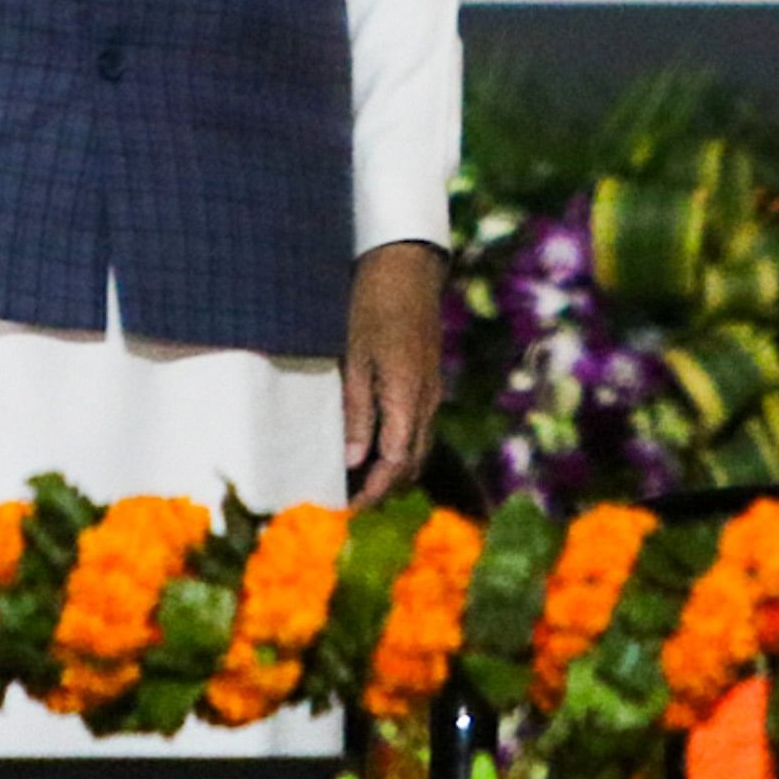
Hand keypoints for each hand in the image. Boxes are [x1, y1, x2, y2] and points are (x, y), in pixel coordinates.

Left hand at [343, 241, 446, 509]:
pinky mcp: (427, 384)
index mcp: (407, 397)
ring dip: (392, 472)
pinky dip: (398, 450)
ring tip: (357, 482)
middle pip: (412, 464)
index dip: (373, 492)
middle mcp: (426, 401)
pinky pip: (418, 430)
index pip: (396, 463)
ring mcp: (431, 393)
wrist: (407, 268)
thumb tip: (354, 460)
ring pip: (418, 449)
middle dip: (383, 489)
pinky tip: (372, 448)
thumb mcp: (355, 357)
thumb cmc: (372, 306)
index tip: (349, 510)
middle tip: (348, 503)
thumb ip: (357, 410)